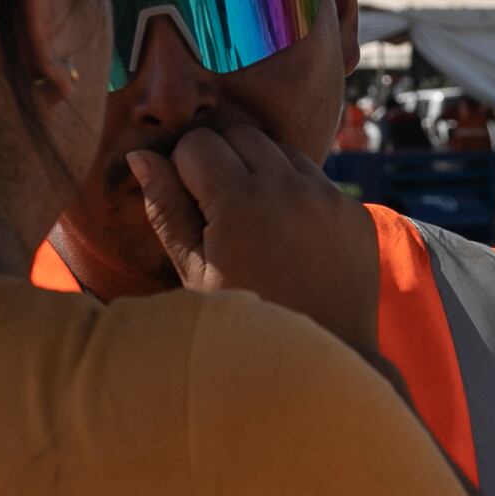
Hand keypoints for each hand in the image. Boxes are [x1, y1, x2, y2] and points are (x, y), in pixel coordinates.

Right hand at [124, 124, 380, 357]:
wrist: (317, 361)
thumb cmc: (242, 323)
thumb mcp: (193, 272)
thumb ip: (167, 209)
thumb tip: (141, 155)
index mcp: (240, 205)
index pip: (198, 143)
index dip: (184, 167)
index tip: (188, 200)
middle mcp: (289, 191)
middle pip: (240, 133)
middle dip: (220, 158)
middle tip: (216, 206)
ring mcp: (328, 199)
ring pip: (280, 149)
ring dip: (260, 169)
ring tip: (253, 220)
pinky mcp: (353, 212)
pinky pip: (316, 178)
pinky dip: (295, 192)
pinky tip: (287, 235)